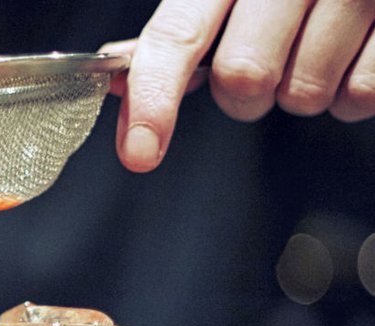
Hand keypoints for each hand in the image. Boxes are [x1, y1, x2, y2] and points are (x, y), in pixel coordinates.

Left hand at [103, 0, 374, 172]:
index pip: (177, 34)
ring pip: (301, 94)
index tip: (141, 150)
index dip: (153, 97)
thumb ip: (184, 28)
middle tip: (271, 62)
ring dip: (303, 91)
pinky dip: (350, 95)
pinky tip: (356, 54)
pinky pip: (357, 96)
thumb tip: (120, 76)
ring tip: (324, 46)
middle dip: (245, 93)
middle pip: (240, 78)